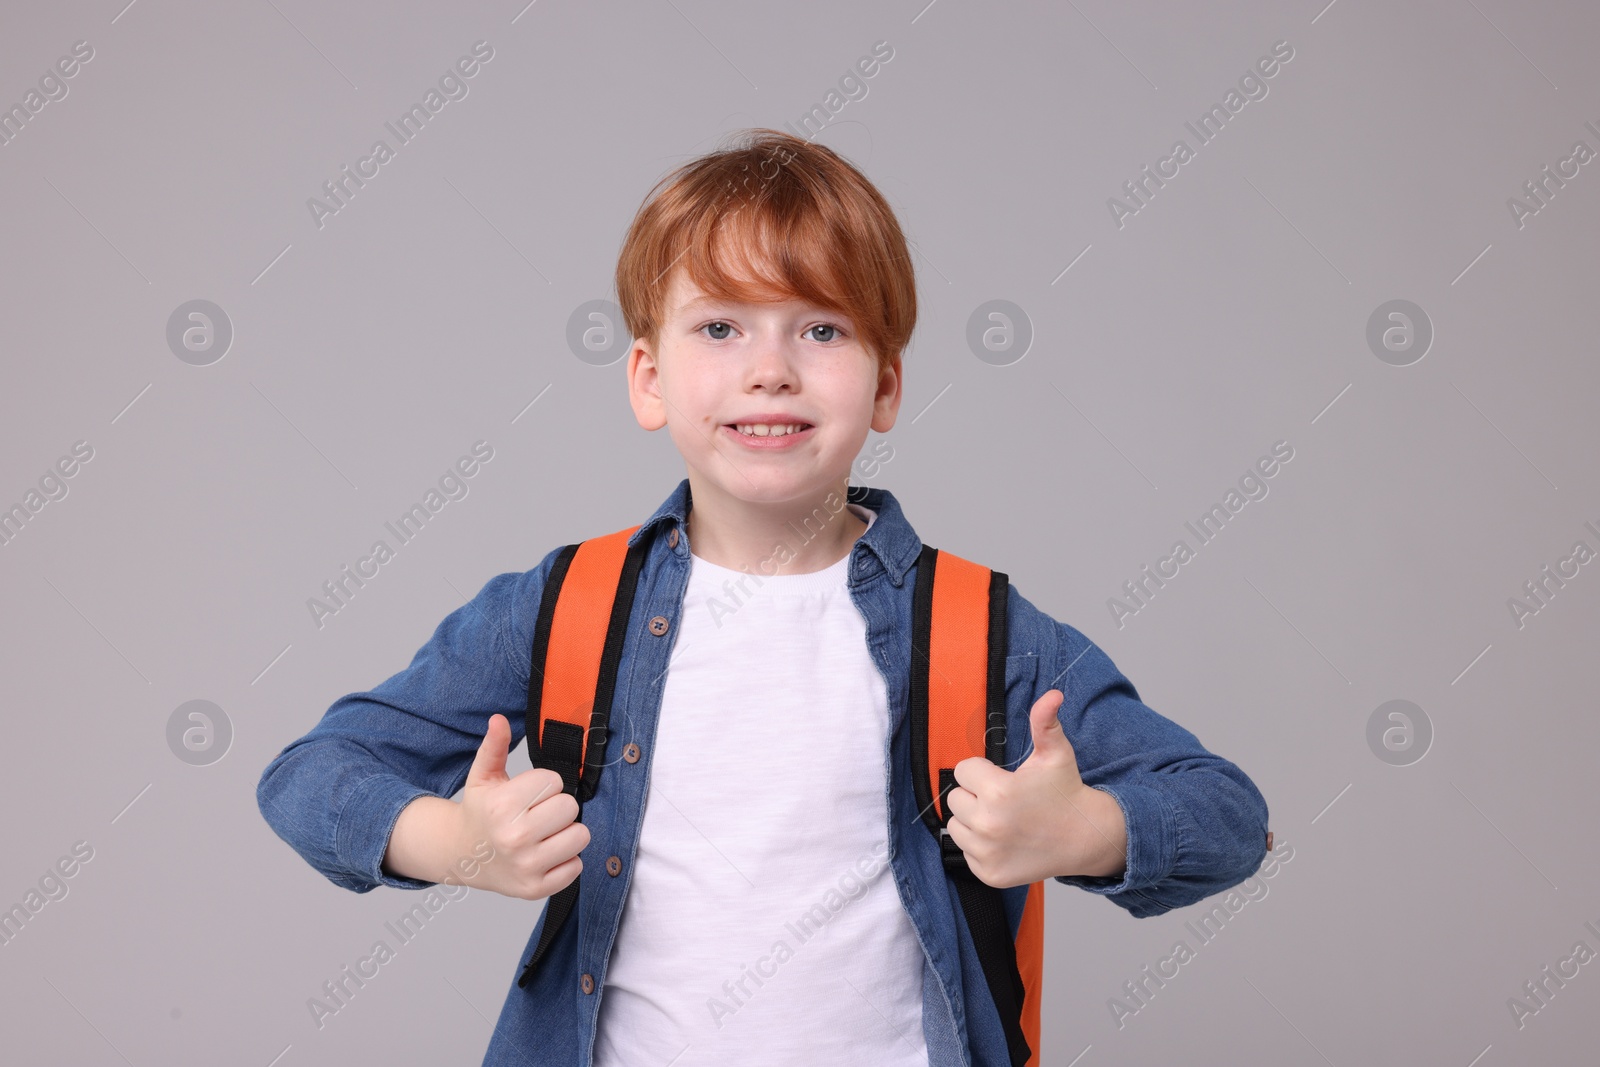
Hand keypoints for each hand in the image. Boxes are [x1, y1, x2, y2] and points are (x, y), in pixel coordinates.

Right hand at [456, 713, 590, 899]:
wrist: (462, 856)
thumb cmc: (480, 812)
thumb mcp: (483, 777)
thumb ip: (494, 747)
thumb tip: (499, 720)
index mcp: (502, 806)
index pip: (555, 782)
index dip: (545, 785)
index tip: (529, 794)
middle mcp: (514, 838)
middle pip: (570, 808)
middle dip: (558, 807)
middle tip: (538, 814)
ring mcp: (526, 866)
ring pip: (580, 836)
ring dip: (566, 833)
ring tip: (544, 834)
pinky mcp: (536, 889)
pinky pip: (577, 867)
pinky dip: (566, 860)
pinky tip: (544, 854)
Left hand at [944, 689, 1127, 887]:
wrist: (1085, 837)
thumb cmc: (1065, 792)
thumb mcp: (1055, 753)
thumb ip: (1044, 722)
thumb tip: (1052, 694)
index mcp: (998, 791)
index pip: (962, 771)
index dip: (981, 771)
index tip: (1002, 778)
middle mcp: (988, 824)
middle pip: (955, 799)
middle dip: (975, 795)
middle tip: (1004, 800)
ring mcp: (987, 853)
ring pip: (955, 827)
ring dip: (972, 821)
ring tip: (1003, 819)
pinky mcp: (989, 874)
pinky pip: (965, 853)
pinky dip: (980, 847)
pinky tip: (1005, 840)